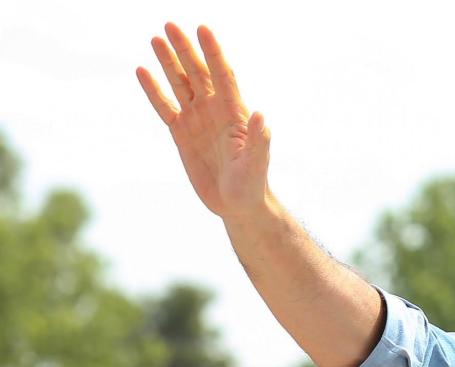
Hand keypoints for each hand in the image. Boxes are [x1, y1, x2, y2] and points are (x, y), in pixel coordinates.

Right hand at [137, 24, 270, 219]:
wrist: (237, 204)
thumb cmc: (252, 184)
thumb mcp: (256, 164)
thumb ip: (259, 140)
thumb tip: (262, 116)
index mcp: (234, 113)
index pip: (223, 76)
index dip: (213, 53)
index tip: (203, 29)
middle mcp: (214, 111)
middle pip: (198, 73)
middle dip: (185, 49)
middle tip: (171, 25)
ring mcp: (197, 120)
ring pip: (180, 84)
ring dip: (168, 62)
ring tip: (156, 39)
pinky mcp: (181, 133)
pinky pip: (164, 106)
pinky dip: (153, 90)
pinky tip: (142, 71)